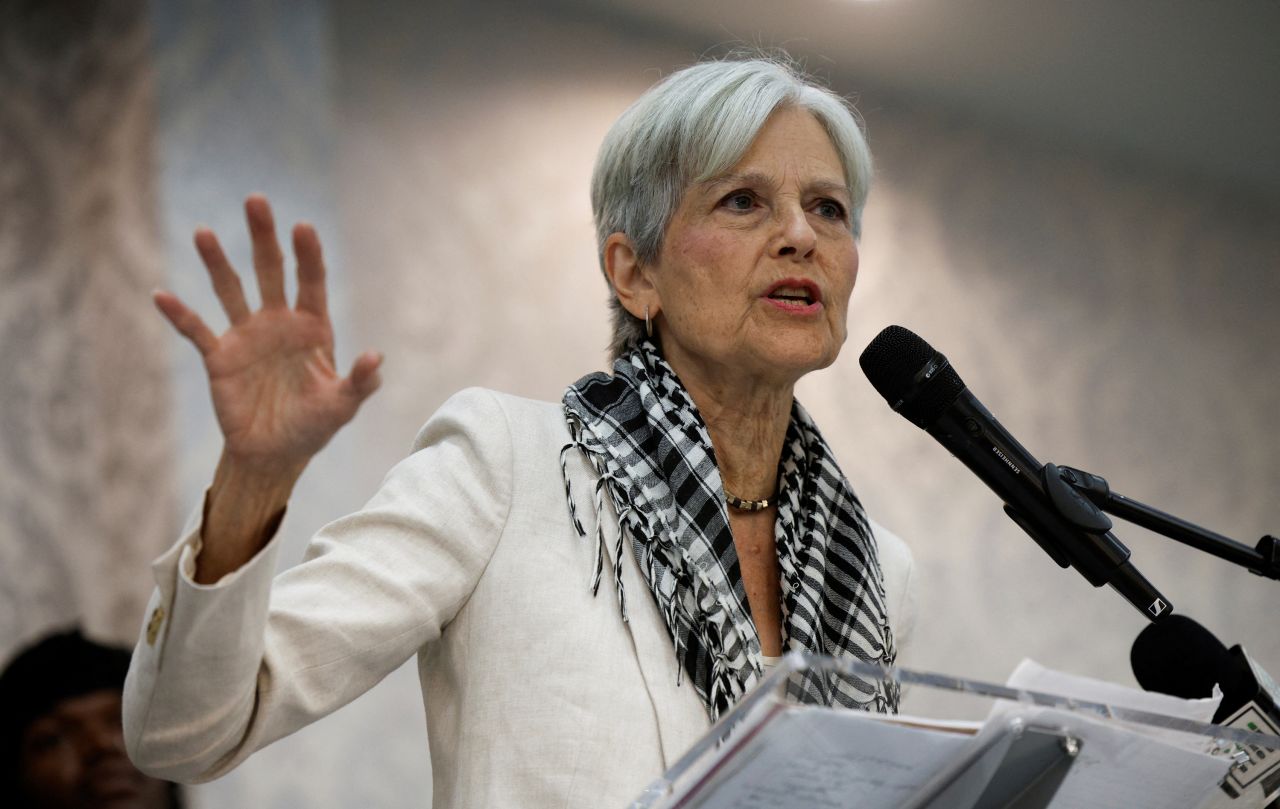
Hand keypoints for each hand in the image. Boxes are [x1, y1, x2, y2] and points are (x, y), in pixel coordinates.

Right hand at [155, 195, 381, 480]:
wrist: (274, 455)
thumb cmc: (313, 427)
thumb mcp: (342, 407)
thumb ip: (360, 382)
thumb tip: (376, 357)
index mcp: (312, 328)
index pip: (311, 281)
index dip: (307, 254)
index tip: (302, 227)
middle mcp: (278, 323)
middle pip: (270, 271)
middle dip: (264, 237)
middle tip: (256, 200)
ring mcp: (247, 337)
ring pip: (230, 290)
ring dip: (217, 262)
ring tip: (205, 233)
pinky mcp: (219, 357)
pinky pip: (197, 330)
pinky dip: (180, 315)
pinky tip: (162, 296)